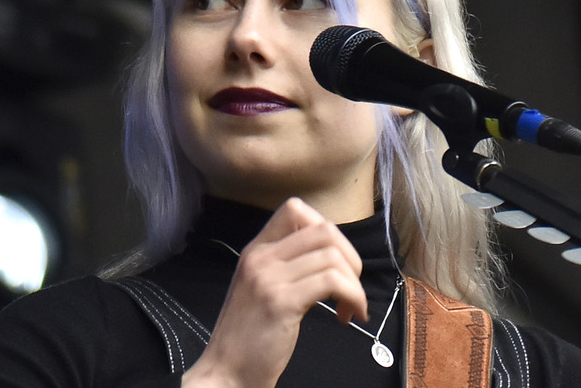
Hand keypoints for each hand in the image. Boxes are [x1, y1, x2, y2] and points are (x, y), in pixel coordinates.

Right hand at [182, 197, 367, 387]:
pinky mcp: (281, 302)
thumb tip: (330, 254)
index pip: (295, 209)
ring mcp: (268, 278)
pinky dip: (352, 297)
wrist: (226, 374)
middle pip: (323, 229)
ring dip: (354, 284)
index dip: (326, 229)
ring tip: (350, 307)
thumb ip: (286, 266)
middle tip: (350, 287)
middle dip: (350, 257)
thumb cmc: (249, 338)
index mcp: (256, 250)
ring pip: (333, 256)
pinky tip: (347, 316)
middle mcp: (260, 258)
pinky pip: (333, 282)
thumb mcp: (261, 288)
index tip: (334, 261)